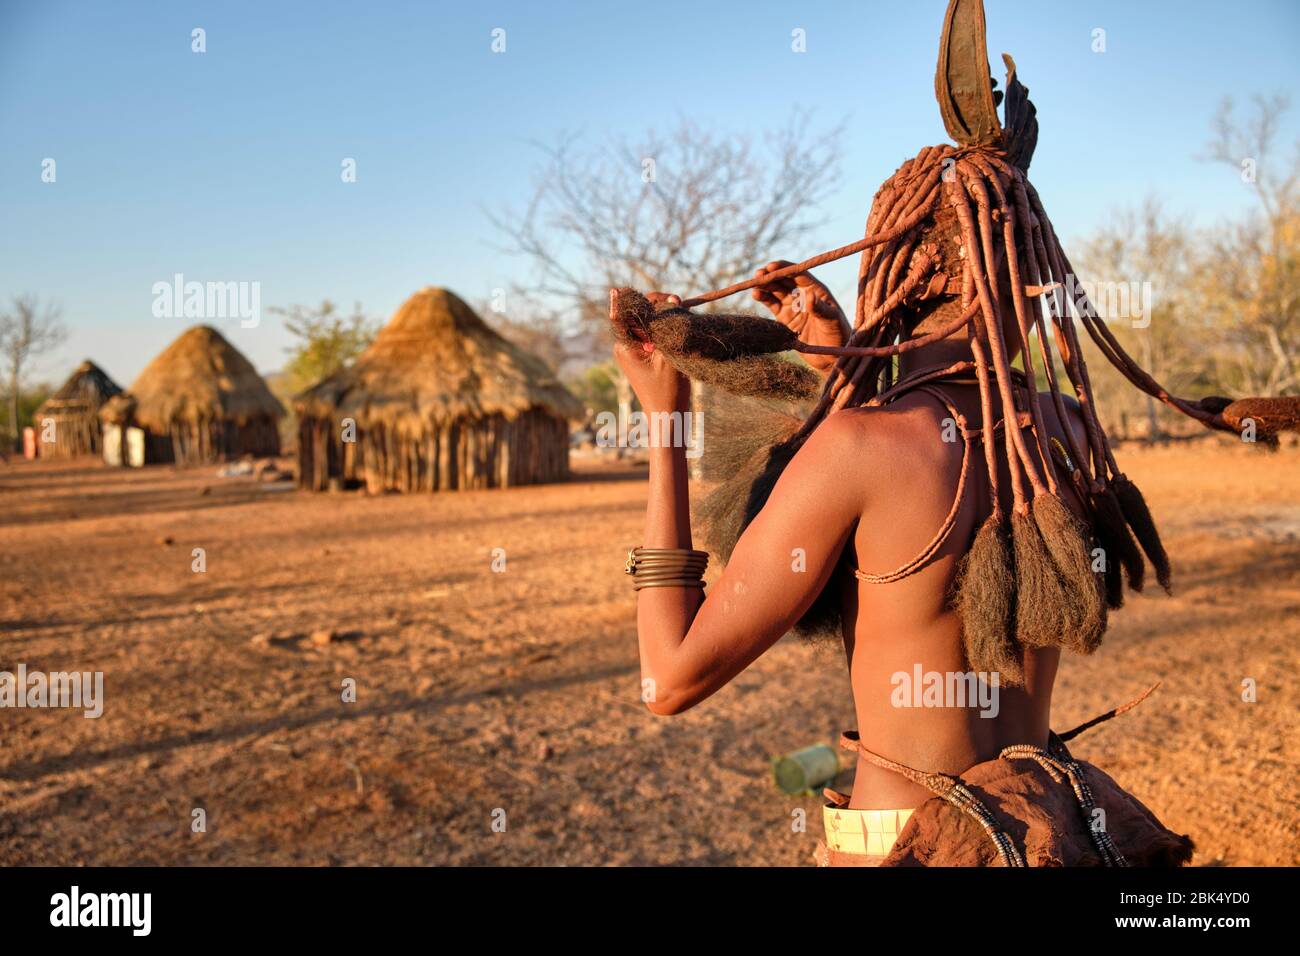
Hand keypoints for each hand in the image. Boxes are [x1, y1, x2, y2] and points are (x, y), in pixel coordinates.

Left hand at [614, 292, 689, 413]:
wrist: (668, 416)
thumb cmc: (669, 390)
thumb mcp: (670, 354)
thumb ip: (668, 325)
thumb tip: (671, 298)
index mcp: (625, 346)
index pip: (624, 316)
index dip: (625, 301)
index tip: (615, 290)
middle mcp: (625, 345)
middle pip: (637, 314)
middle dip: (657, 306)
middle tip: (679, 302)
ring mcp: (633, 349)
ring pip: (646, 322)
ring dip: (663, 316)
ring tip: (681, 315)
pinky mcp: (642, 353)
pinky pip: (650, 333)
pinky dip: (663, 328)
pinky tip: (676, 328)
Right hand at [751, 262, 849, 372]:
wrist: (832, 356)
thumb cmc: (838, 335)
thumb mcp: (831, 320)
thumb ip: (820, 308)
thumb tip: (809, 295)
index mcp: (816, 290)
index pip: (798, 273)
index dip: (784, 268)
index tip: (771, 267)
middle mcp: (803, 294)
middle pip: (784, 280)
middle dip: (771, 276)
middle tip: (758, 275)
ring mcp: (793, 306)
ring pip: (776, 291)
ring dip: (765, 286)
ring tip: (754, 285)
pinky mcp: (785, 318)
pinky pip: (772, 304)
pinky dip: (764, 299)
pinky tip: (756, 295)